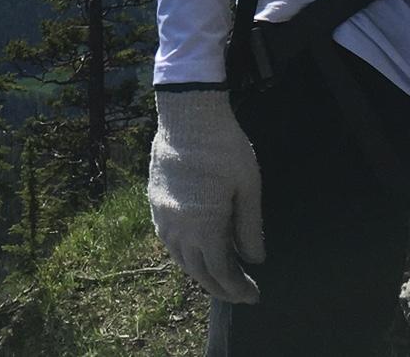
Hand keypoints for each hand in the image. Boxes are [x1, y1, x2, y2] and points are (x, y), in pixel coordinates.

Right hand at [148, 87, 264, 302]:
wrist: (188, 114)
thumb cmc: (224, 148)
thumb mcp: (248, 187)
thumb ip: (250, 228)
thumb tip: (255, 260)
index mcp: (204, 228)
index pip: (222, 273)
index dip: (238, 289)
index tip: (254, 295)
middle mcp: (179, 229)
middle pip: (199, 272)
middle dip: (221, 288)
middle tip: (240, 293)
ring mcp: (162, 216)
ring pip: (180, 259)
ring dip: (201, 272)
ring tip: (220, 275)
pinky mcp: (154, 201)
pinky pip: (168, 240)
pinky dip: (184, 253)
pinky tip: (196, 249)